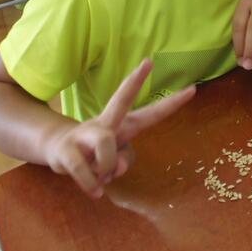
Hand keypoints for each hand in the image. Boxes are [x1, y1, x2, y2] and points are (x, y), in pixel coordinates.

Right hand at [43, 59, 195, 197]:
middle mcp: (108, 122)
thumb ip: (124, 160)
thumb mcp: (116, 158)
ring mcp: (85, 132)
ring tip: (101, 176)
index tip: (193, 89)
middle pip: (121, 99)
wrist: (57, 151)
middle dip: (134, 81)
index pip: (152, 113)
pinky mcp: (68, 148)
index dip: (172, 103)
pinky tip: (95, 189)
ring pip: (105, 146)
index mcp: (125, 124)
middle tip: (148, 61)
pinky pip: (84, 170)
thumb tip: (117, 167)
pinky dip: (91, 184)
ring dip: (105, 169)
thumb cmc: (96, 153)